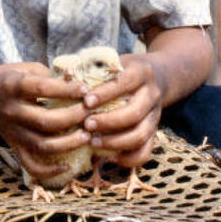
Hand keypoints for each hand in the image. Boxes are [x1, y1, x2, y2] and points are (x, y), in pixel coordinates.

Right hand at [0, 62, 90, 186]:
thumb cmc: (9, 79)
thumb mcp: (26, 68)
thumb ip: (51, 75)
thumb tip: (79, 85)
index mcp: (13, 87)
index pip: (43, 89)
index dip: (67, 90)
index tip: (85, 89)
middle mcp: (12, 112)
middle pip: (45, 121)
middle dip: (74, 117)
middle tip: (90, 112)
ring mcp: (13, 132)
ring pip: (42, 146)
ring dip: (68, 143)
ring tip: (87, 135)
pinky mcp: (14, 146)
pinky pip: (31, 165)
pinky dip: (49, 172)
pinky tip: (68, 165)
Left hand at [79, 54, 164, 168]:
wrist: (156, 76)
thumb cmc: (122, 70)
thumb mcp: (112, 63)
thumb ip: (93, 69)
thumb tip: (64, 79)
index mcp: (141, 72)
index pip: (125, 83)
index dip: (105, 94)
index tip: (86, 102)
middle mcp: (152, 94)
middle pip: (134, 113)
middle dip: (108, 122)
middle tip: (86, 125)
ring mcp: (155, 115)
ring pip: (141, 134)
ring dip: (115, 142)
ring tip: (92, 142)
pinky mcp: (154, 132)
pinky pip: (146, 151)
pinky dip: (128, 158)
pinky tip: (109, 157)